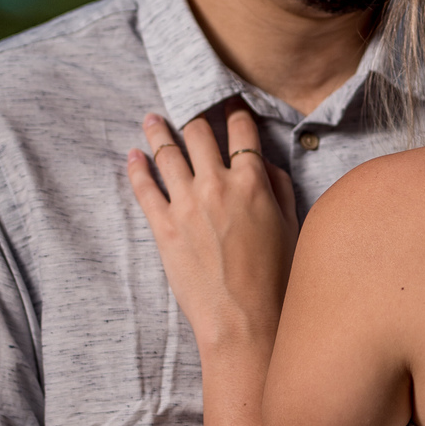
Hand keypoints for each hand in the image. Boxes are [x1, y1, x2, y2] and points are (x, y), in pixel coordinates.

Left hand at [128, 102, 298, 350]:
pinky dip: (137, 167)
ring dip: (158, 131)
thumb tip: (266, 164)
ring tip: (151, 118)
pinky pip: (145, 188)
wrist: (245, 320)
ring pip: (167, 153)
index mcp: (252, 182)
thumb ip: (279, 188)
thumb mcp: (291, 227)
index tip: (229, 104)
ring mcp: (187, 204)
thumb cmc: (277, 280)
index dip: (235, 112)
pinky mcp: (164, 227)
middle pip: (199, 133)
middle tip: (186, 105)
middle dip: (193, 114)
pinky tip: (133, 155)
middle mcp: (217, 184)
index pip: (241, 132)